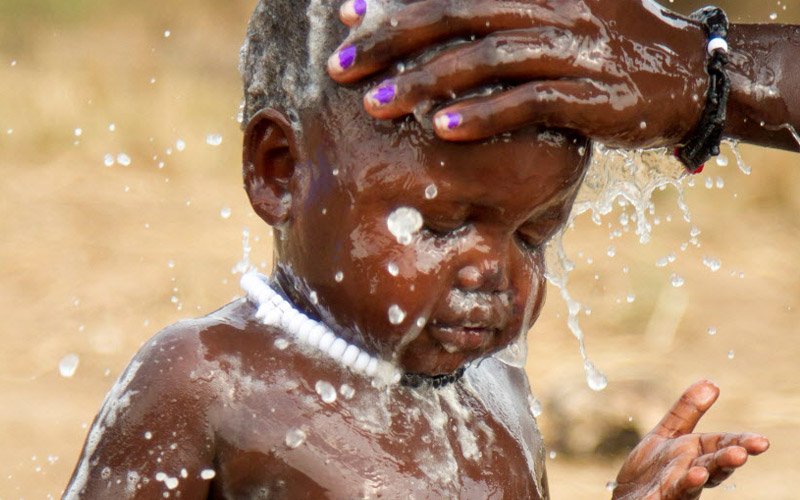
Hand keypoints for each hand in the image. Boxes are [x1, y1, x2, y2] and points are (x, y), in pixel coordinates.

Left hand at [328, 0, 710, 147]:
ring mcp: (572, 49)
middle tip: (341, 66)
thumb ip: (502, 15)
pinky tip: (442, 128)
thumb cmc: (606, 46)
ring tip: (375, 103)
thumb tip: (442, 31)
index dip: (396, 1)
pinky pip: (528, 102)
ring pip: (485, 59)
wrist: (688, 75)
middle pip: (455, 15)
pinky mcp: (591, 94)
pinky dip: (483, 114)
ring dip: (424, 81)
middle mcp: (551, 6)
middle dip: (391, 41)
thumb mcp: (558, 14)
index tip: (347, 16)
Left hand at [612, 380, 768, 498]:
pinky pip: (669, 494)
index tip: (761, 442)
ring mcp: (676, 488)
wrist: (630, 495)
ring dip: (699, 479)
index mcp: (697, 454)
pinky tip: (678, 483)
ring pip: (691, 484)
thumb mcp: (669, 433)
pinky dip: (675, 489)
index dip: (741, 443)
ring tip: (702, 473)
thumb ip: (687, 412)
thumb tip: (711, 383)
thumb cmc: (654, 467)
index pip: (722, 446)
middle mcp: (691, 473)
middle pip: (712, 466)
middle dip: (726, 460)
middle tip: (741, 455)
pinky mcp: (657, 498)